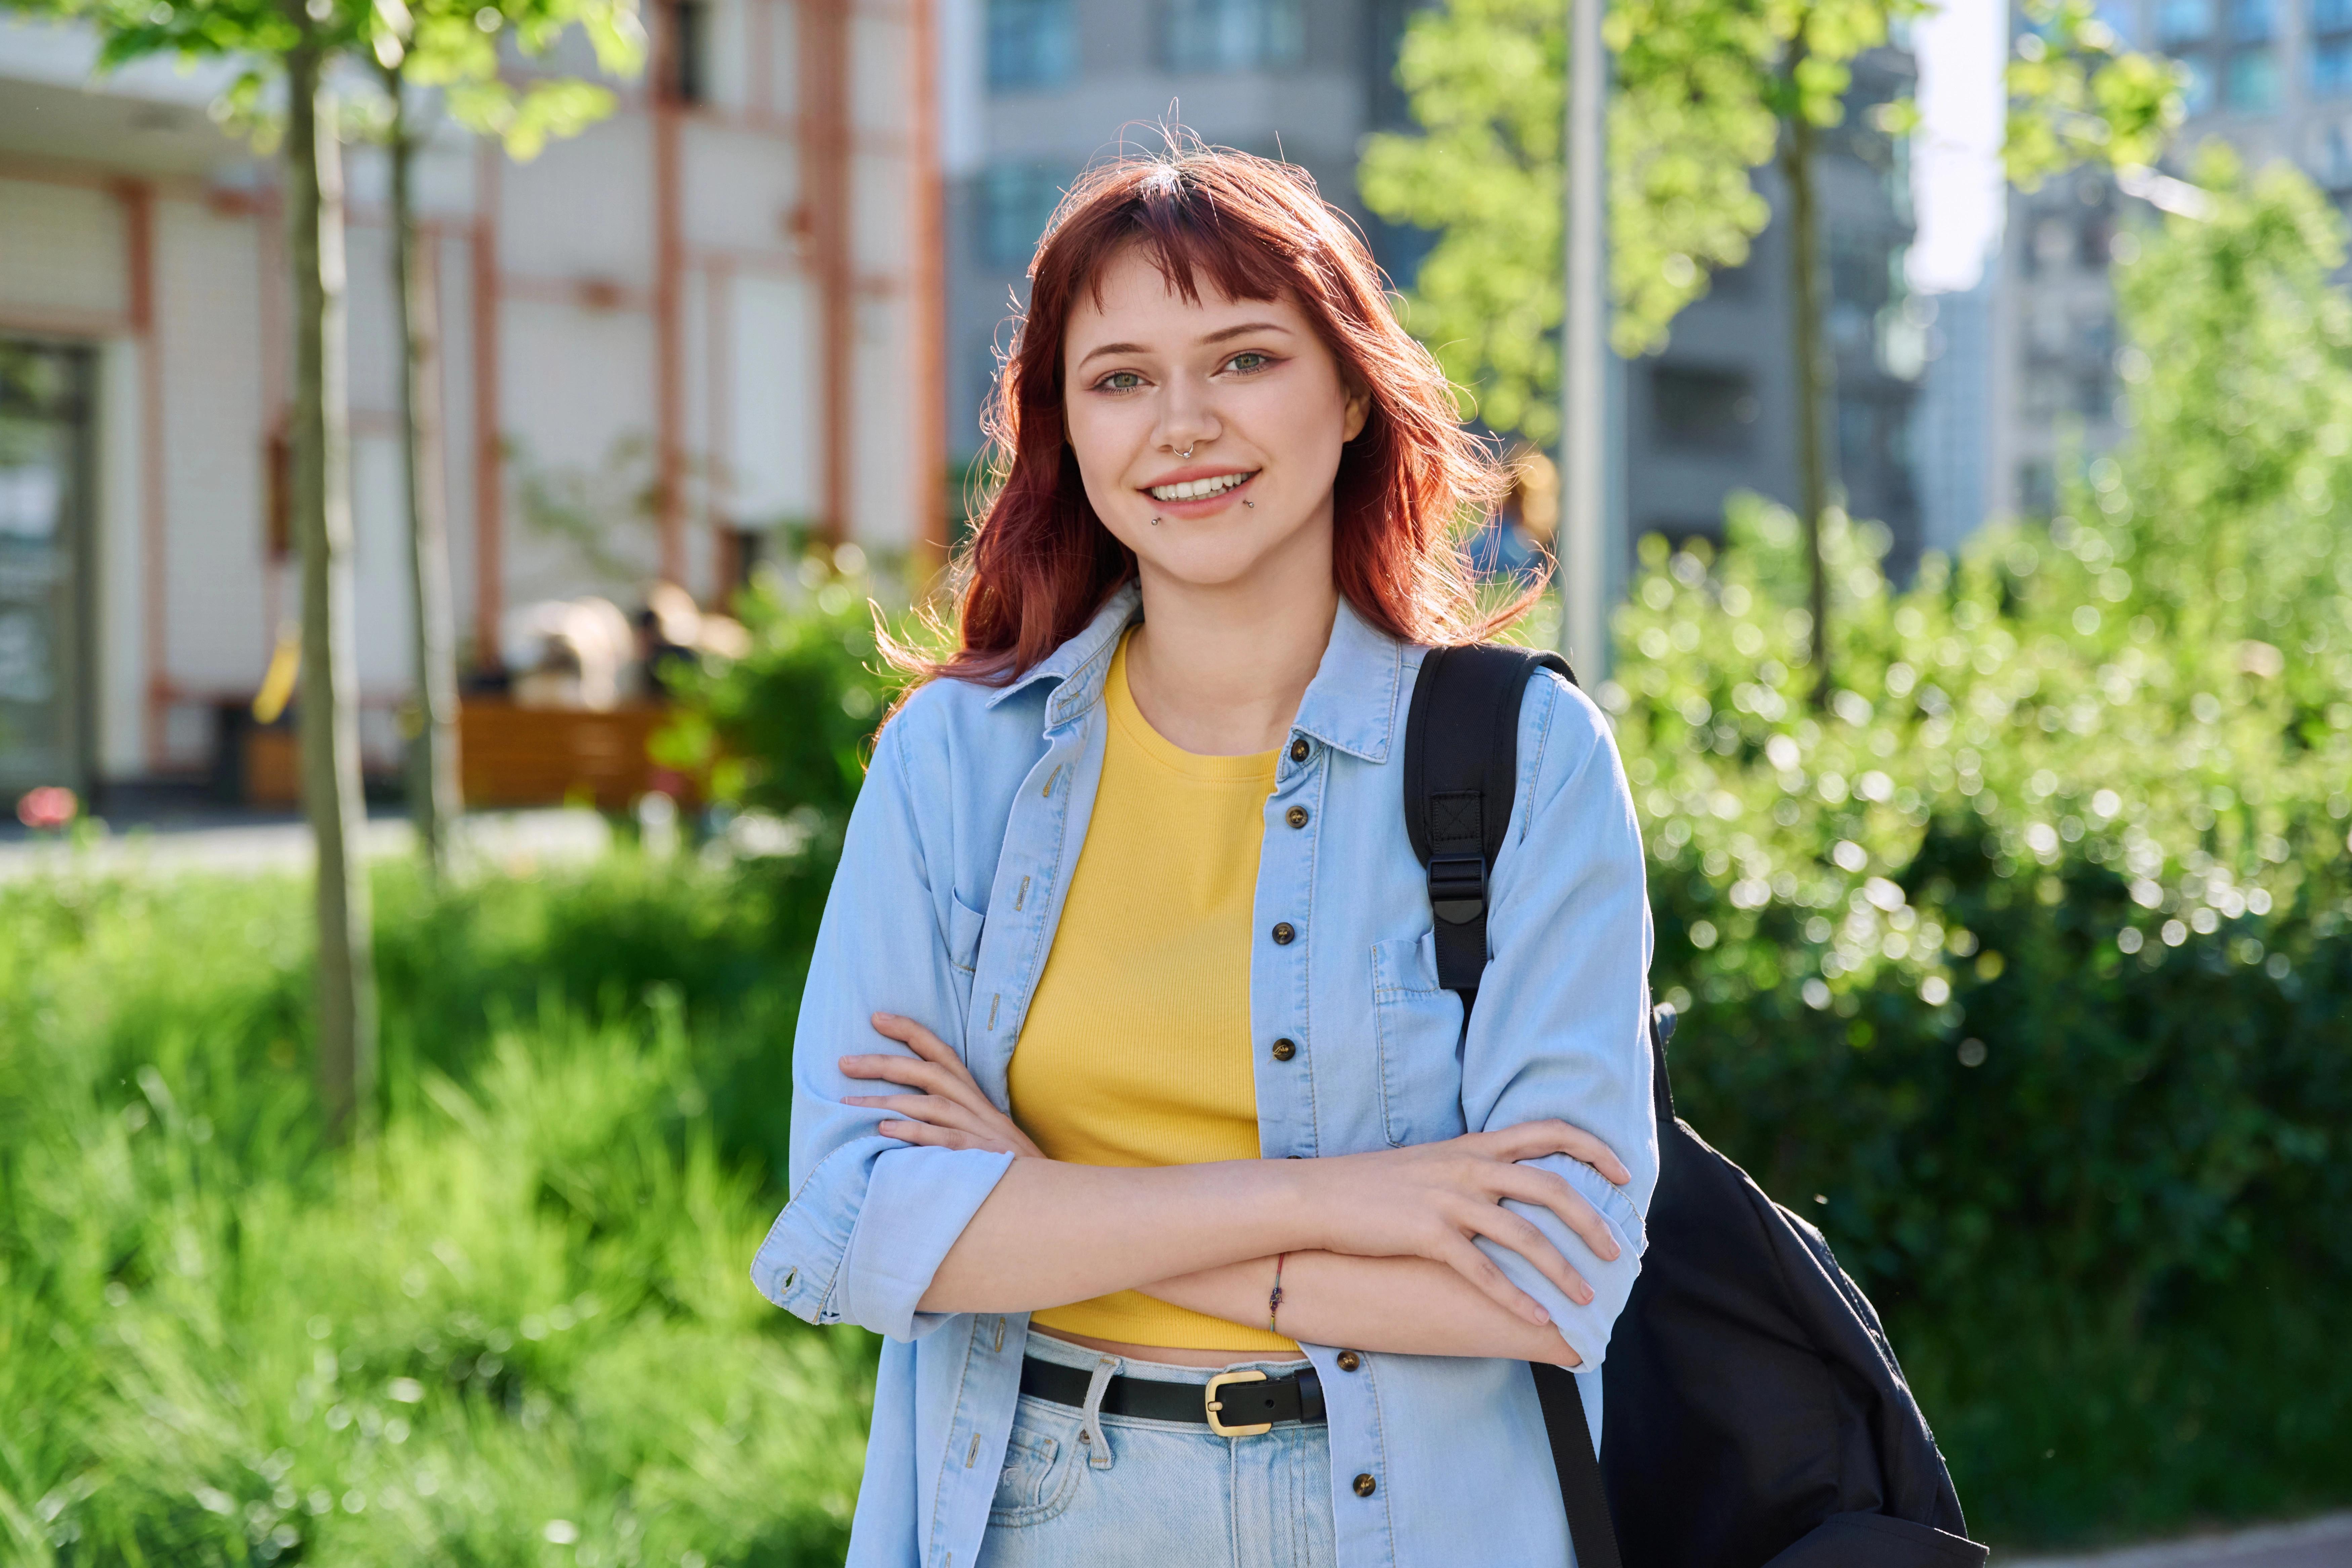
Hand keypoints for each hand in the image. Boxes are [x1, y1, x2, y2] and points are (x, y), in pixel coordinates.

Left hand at [841, 1014, 1045, 1158]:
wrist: (1044, 1190)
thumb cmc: (1002, 1161)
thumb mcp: (978, 1127)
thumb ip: (944, 1114)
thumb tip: (896, 1109)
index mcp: (972, 1094)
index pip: (940, 1052)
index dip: (909, 1031)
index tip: (875, 1017)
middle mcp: (974, 1105)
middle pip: (927, 1072)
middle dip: (884, 1063)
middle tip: (844, 1062)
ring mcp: (977, 1129)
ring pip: (929, 1104)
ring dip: (887, 1101)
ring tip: (848, 1105)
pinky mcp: (977, 1155)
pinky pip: (942, 1139)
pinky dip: (913, 1133)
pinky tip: (884, 1131)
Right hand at [1293, 1123, 1632, 1326]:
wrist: (1318, 1196)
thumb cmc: (1373, 1185)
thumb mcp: (1431, 1164)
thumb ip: (1472, 1169)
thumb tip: (1510, 1187)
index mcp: (1473, 1146)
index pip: (1547, 1131)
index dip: (1594, 1148)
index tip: (1625, 1173)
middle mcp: (1468, 1167)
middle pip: (1549, 1186)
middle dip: (1592, 1220)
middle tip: (1618, 1252)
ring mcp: (1448, 1200)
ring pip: (1524, 1234)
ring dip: (1562, 1270)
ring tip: (1587, 1298)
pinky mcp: (1427, 1235)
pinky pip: (1483, 1271)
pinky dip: (1516, 1298)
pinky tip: (1538, 1319)